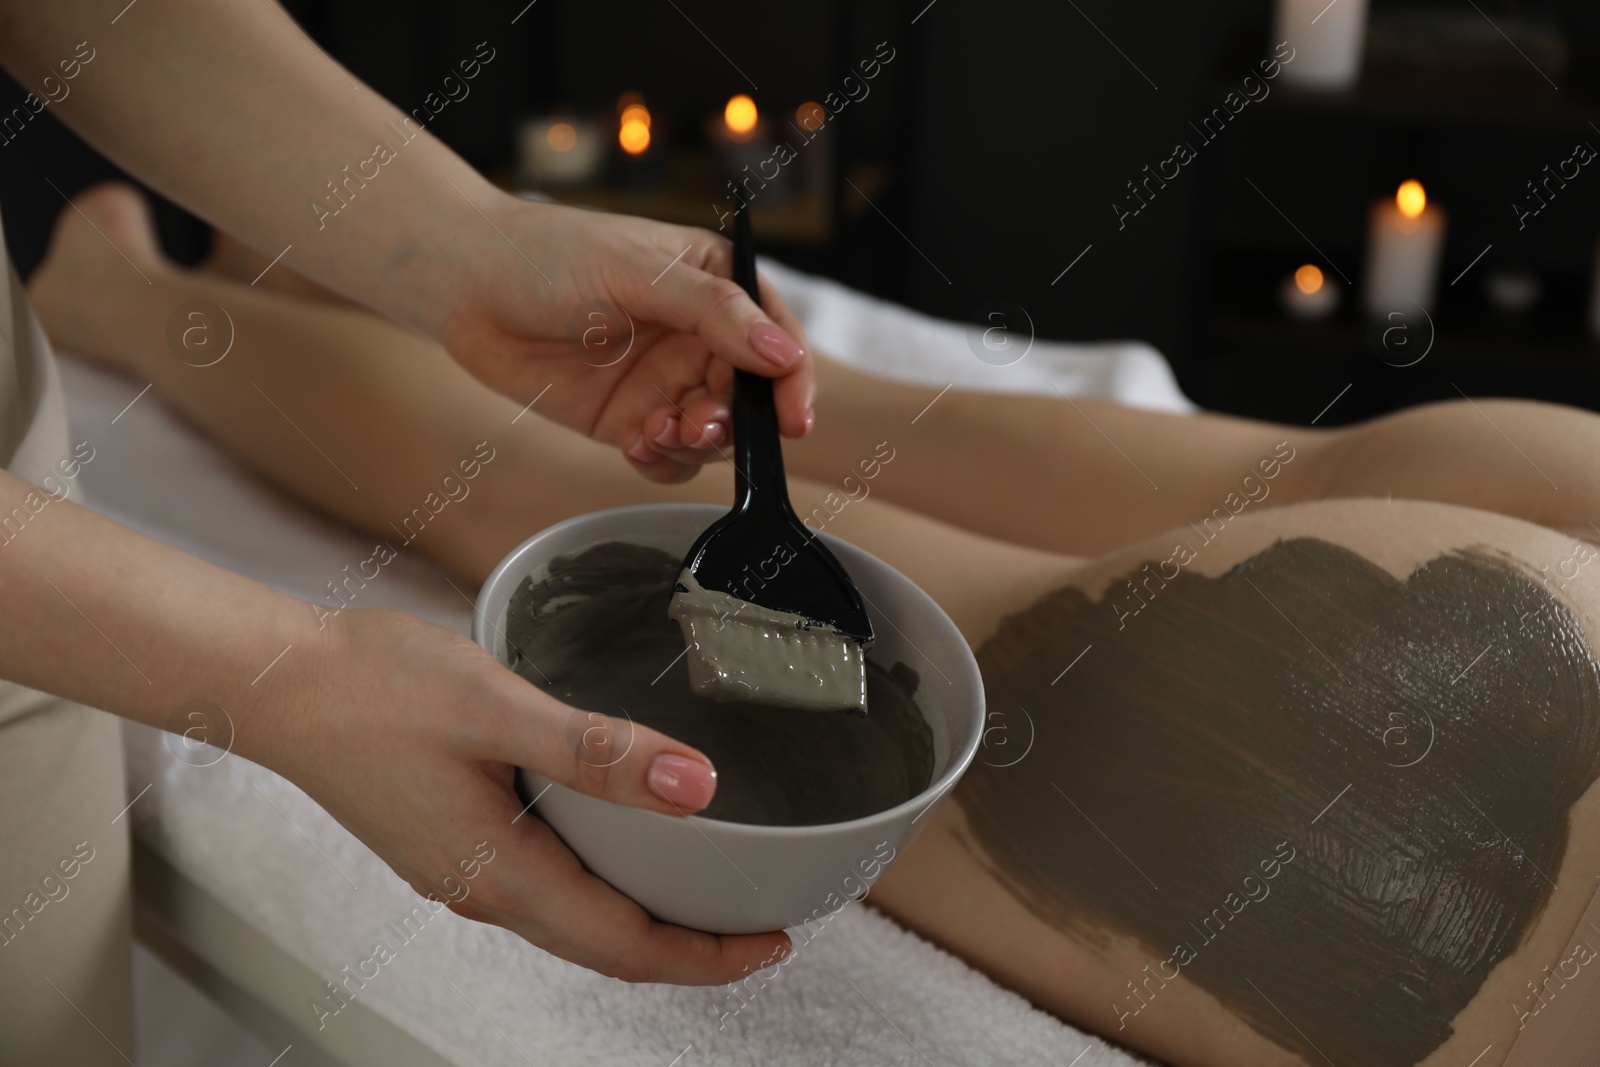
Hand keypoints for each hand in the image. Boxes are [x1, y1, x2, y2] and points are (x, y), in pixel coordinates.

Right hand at [244, 607, 790, 982]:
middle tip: (754, 928)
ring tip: (703, 894)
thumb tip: (697, 788)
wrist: (275, 683)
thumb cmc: (371, 690)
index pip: (626, 947)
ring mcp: (461, 869)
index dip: (707, 957)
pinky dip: (599, 887)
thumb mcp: (498, 709)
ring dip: (643, 921)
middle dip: (687, 950)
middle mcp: (482, 889)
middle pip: (605, 947)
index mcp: (501, 874)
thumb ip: (598, 751)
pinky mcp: (448, 842)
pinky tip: (619, 847)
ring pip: (573, 920)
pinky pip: (542, 887)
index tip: (770, 943)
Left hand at [440, 195, 815, 483]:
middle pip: (748, 398)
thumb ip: (715, 314)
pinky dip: (661, 460)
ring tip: (655, 432)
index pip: (777, 339)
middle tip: (696, 424)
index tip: (792, 420)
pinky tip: (636, 445)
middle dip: (731, 420)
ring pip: (711, 434)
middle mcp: (699, 337)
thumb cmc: (550, 254)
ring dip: (694, 444)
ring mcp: (664, 381)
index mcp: (717, 285)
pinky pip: (667, 456)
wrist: (467, 284)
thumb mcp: (639, 272)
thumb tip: (784, 355)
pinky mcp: (628, 418)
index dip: (792, 381)